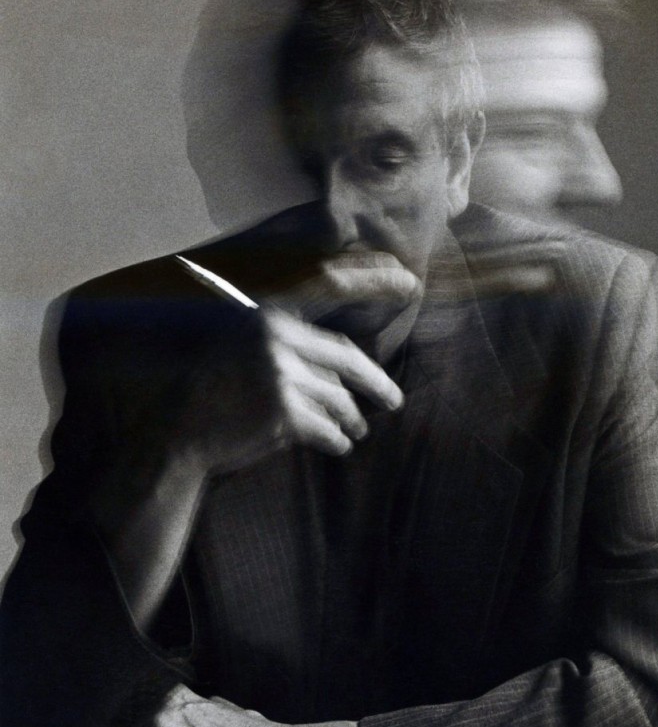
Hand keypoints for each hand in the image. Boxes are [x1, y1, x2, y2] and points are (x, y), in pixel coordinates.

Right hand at [174, 252, 418, 473]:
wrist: (178, 432)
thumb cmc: (216, 393)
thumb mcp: (247, 351)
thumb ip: (294, 349)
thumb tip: (348, 369)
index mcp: (270, 317)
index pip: (330, 288)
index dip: (373, 282)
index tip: (410, 282)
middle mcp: (277, 339)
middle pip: (349, 361)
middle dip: (378, 385)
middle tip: (394, 402)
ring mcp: (281, 375)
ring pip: (339, 400)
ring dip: (352, 421)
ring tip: (355, 431)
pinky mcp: (284, 412)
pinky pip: (329, 428)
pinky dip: (338, 440)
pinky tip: (339, 445)